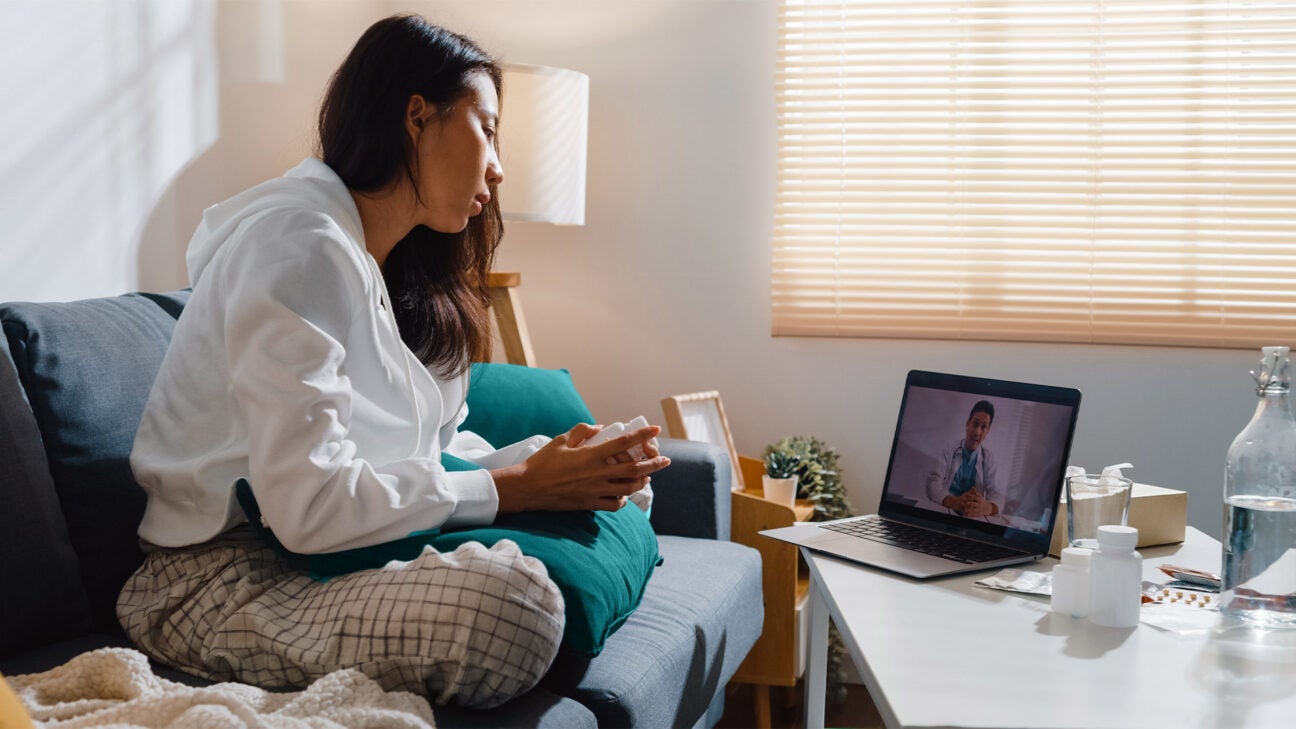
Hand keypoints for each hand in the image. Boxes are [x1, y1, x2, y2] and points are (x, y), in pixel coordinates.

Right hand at [492, 423, 669, 512]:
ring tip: (647, 477)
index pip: (623, 443)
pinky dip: (623, 500)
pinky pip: (614, 504)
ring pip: (628, 488)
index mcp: (591, 455)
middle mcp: (597, 474)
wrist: (527, 488)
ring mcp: (595, 491)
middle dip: (653, 464)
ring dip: (641, 482)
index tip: (655, 430)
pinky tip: (623, 495)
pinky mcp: (589, 504)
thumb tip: (600, 428)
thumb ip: (582, 431)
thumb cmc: (542, 463)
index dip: (641, 436)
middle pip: (634, 470)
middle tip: (665, 460)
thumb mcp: (561, 440)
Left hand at [960, 489, 996, 516]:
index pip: (975, 497)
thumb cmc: (982, 501)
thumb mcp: (980, 497)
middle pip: (975, 504)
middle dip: (970, 504)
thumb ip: (976, 493)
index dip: (971, 496)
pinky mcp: (978, 514)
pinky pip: (974, 515)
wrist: (989, 509)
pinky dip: (970, 515)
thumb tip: (973, 487)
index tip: (967, 495)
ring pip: (974, 510)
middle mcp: (979, 505)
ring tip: (964, 509)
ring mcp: (979, 510)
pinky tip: (966, 514)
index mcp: (980, 500)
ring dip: (969, 510)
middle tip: (966, 503)